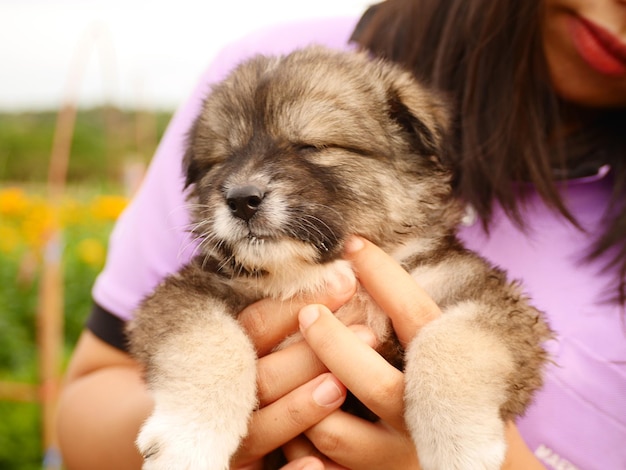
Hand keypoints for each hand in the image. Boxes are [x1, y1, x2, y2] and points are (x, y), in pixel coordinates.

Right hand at [231, 268, 376, 468]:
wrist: (224, 450)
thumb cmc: (265, 380)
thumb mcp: (266, 349)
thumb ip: (286, 327)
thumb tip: (344, 280)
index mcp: (229, 360)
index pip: (255, 326)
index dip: (298, 303)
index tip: (347, 281)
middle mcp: (226, 399)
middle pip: (261, 376)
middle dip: (311, 353)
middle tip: (366, 329)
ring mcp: (237, 442)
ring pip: (260, 429)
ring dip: (298, 408)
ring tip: (339, 386)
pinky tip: (314, 464)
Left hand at [287, 236, 438, 468]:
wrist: (478, 467)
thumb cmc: (450, 394)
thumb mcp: (443, 356)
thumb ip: (414, 325)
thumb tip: (366, 264)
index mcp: (446, 375)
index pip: (416, 318)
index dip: (384, 276)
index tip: (353, 243)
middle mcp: (421, 420)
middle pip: (373, 383)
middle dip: (332, 344)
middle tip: (308, 312)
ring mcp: (394, 457)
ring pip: (332, 430)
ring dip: (303, 395)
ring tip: (291, 364)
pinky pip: (315, 464)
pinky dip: (295, 439)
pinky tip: (289, 410)